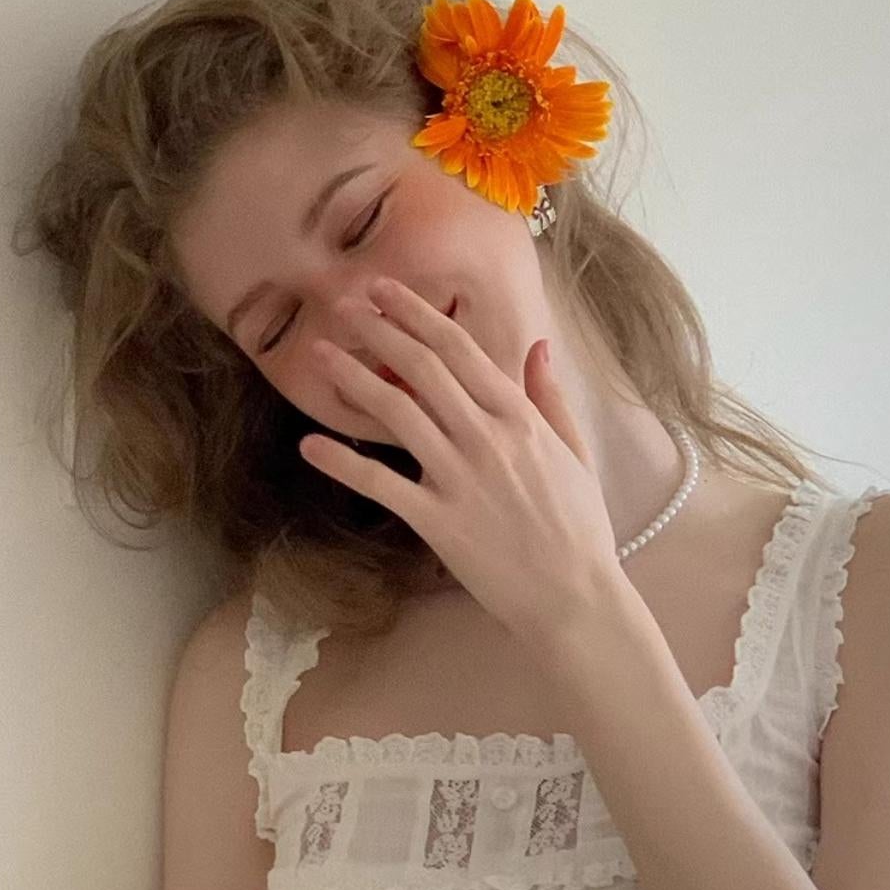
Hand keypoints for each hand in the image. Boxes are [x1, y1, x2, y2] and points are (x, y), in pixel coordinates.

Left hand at [299, 276, 624, 658]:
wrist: (575, 598)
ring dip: (352, 379)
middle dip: (377, 330)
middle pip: (421, 368)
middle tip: (342, 306)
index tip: (384, 290)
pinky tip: (309, 445)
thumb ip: (551, 398)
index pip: (459, 349)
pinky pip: (381, 485)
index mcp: (519, 417)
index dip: (415, 313)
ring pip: (396, 413)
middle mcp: (487, 438)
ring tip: (319, 355)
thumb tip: (538, 347)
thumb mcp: (577, 454)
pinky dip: (342, 463)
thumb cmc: (580, 530)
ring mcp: (460, 479)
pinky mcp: (438, 522)